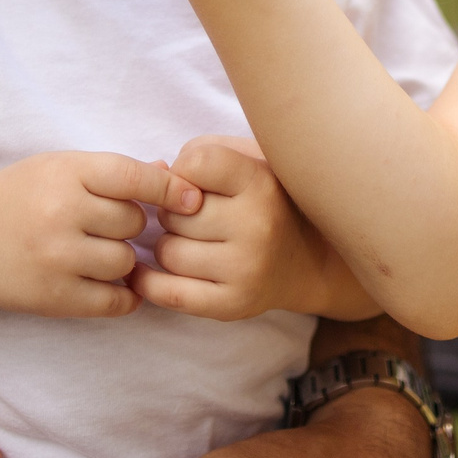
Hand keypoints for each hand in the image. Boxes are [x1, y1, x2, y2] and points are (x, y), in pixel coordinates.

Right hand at [0, 152, 198, 318]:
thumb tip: (169, 172)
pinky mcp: (54, 297)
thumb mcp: (55, 168)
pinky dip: (120, 295)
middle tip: (109, 227)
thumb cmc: (12, 198)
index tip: (193, 199)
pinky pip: (115, 300)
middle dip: (131, 225)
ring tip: (99, 253)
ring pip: (127, 262)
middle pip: (135, 223)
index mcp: (64, 173)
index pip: (135, 177)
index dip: (171, 188)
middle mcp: (61, 213)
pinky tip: (104, 283)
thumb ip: (108, 172)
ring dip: (124, 260)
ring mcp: (57, 258)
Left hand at [133, 137, 378, 321]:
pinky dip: (149, 282)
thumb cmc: (268, 200)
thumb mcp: (250, 160)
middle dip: (174, 211)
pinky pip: (169, 294)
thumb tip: (153, 172)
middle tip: (195, 214)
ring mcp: (245, 271)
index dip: (185, 169)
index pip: (196, 163)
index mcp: (262, 184)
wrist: (311, 261)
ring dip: (170, 244)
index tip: (196, 179)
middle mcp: (256, 228)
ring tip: (193, 240)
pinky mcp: (233, 305)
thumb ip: (202, 152)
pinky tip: (145, 271)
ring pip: (168, 252)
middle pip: (174, 213)